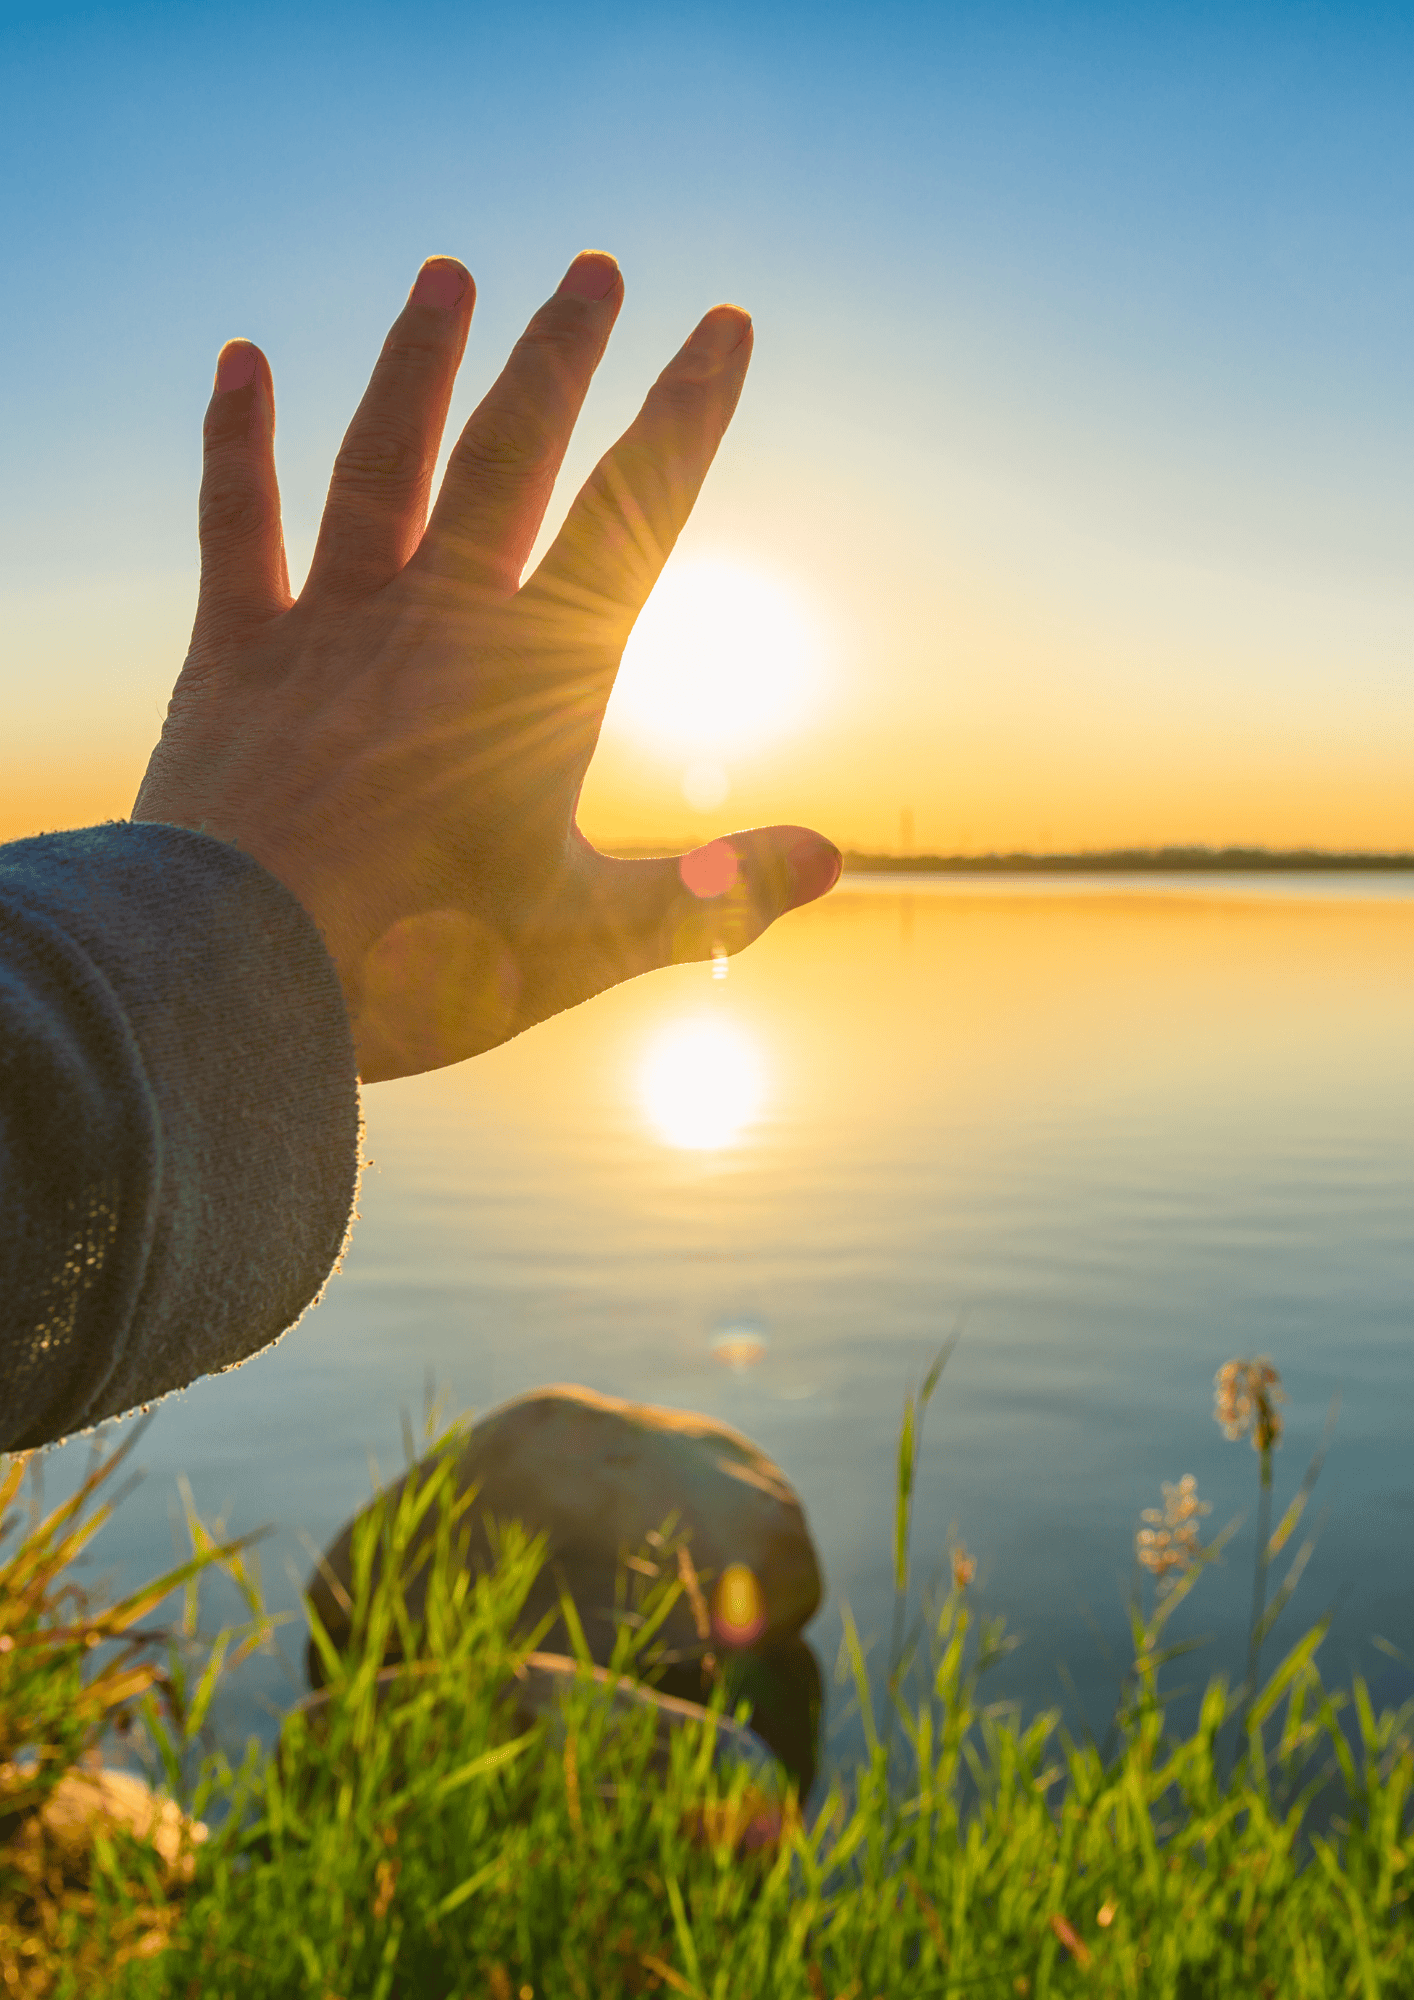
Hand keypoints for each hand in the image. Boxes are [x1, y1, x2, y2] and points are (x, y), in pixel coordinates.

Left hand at [134, 251, 839, 1082]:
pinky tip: (243, 359)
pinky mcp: (236, 655)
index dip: (687, 416)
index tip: (724, 325)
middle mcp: (438, 622)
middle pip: (512, 458)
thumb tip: (834, 858)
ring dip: (418, 364)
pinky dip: (238, 440)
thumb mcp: (589, 942)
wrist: (244, 976)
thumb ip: (713, 897)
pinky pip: (239, 525)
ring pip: (383, 464)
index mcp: (540, 679)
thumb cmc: (424, 966)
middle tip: (595, 267)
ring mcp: (332, 628)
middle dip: (561, 357)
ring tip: (450, 274)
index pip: (636, 518)